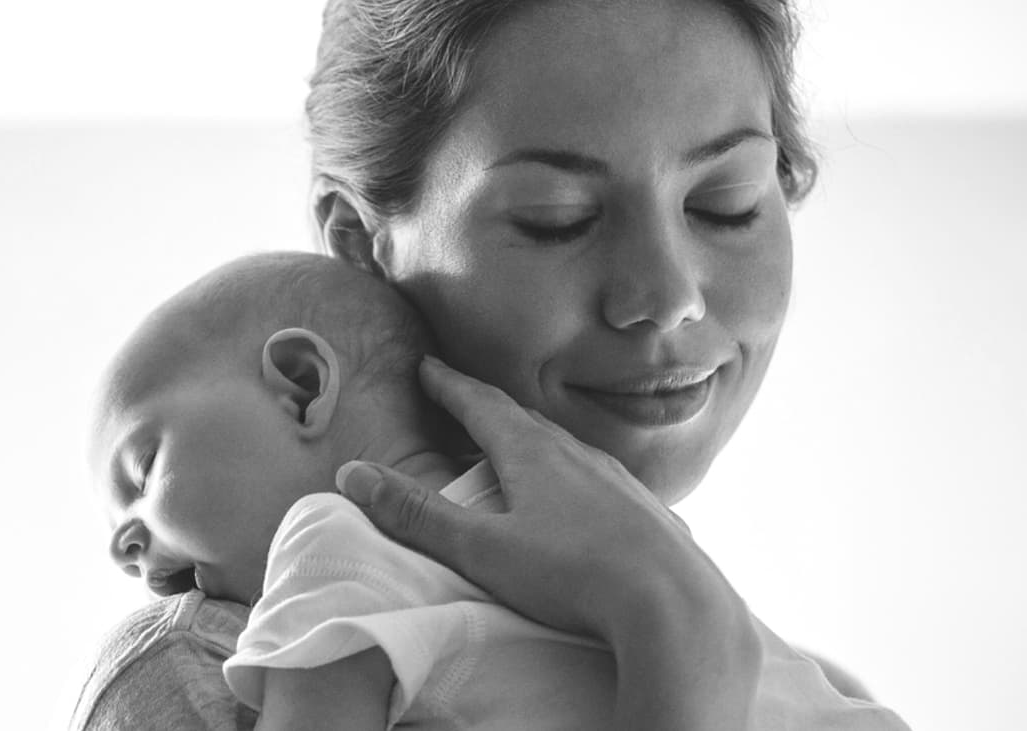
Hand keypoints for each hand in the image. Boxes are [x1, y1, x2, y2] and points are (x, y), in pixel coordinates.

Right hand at [335, 356, 714, 641]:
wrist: (671, 601)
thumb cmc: (574, 574)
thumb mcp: (483, 549)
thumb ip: (419, 515)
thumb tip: (355, 475)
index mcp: (534, 453)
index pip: (481, 404)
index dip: (449, 385)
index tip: (428, 366)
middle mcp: (579, 454)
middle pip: (525, 419)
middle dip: (489, 408)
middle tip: (464, 400)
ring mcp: (617, 480)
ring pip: (566, 447)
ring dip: (534, 441)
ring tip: (516, 448)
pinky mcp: (643, 510)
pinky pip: (598, 479)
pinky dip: (573, 475)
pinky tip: (578, 498)